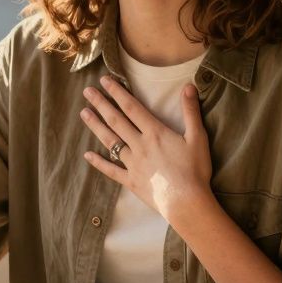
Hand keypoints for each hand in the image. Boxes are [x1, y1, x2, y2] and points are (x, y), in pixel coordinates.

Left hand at [80, 76, 212, 221]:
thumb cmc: (195, 170)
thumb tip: (189, 86)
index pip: (132, 108)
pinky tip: (87, 155)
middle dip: (101, 104)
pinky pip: (111, 170)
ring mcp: (132, 164)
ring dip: (96, 126)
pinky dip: (99, 162)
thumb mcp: (198, 138)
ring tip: (83, 113)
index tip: (104, 80)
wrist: (187, 202)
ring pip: (110, 141)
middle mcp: (139, 145)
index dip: (117, 92)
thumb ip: (191, 111)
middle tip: (87, 92)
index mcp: (154, 133)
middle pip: (116, 121)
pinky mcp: (130, 181)